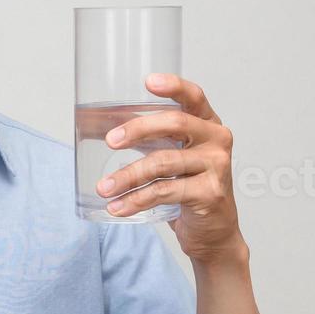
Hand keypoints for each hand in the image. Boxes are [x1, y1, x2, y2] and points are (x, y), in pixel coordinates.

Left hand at [95, 73, 245, 263]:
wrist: (214, 231)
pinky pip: (165, 192)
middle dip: (138, 129)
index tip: (148, 81)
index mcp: (207, 124)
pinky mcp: (210, 193)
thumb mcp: (172, 157)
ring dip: (127, 176)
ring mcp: (217, 166)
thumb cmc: (188, 187)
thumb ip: (148, 140)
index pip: (195, 97)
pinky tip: (117, 207)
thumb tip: (97, 128)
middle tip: (110, 140)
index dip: (174, 86)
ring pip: (163, 163)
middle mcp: (217, 140)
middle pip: (176, 124)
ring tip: (103, 188)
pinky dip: (136, 200)